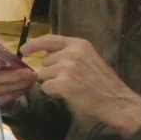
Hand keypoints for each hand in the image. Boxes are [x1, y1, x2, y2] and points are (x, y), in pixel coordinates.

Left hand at [20, 35, 140, 134]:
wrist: (116, 100)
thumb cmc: (102, 82)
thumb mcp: (88, 58)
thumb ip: (68, 53)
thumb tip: (44, 55)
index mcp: (79, 44)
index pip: (50, 39)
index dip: (34, 44)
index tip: (23, 50)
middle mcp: (72, 52)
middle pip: (45, 61)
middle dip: (51, 72)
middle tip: (70, 80)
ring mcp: (67, 67)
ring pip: (43, 75)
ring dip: (52, 83)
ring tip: (71, 87)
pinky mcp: (64, 83)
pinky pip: (46, 87)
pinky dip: (53, 93)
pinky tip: (68, 94)